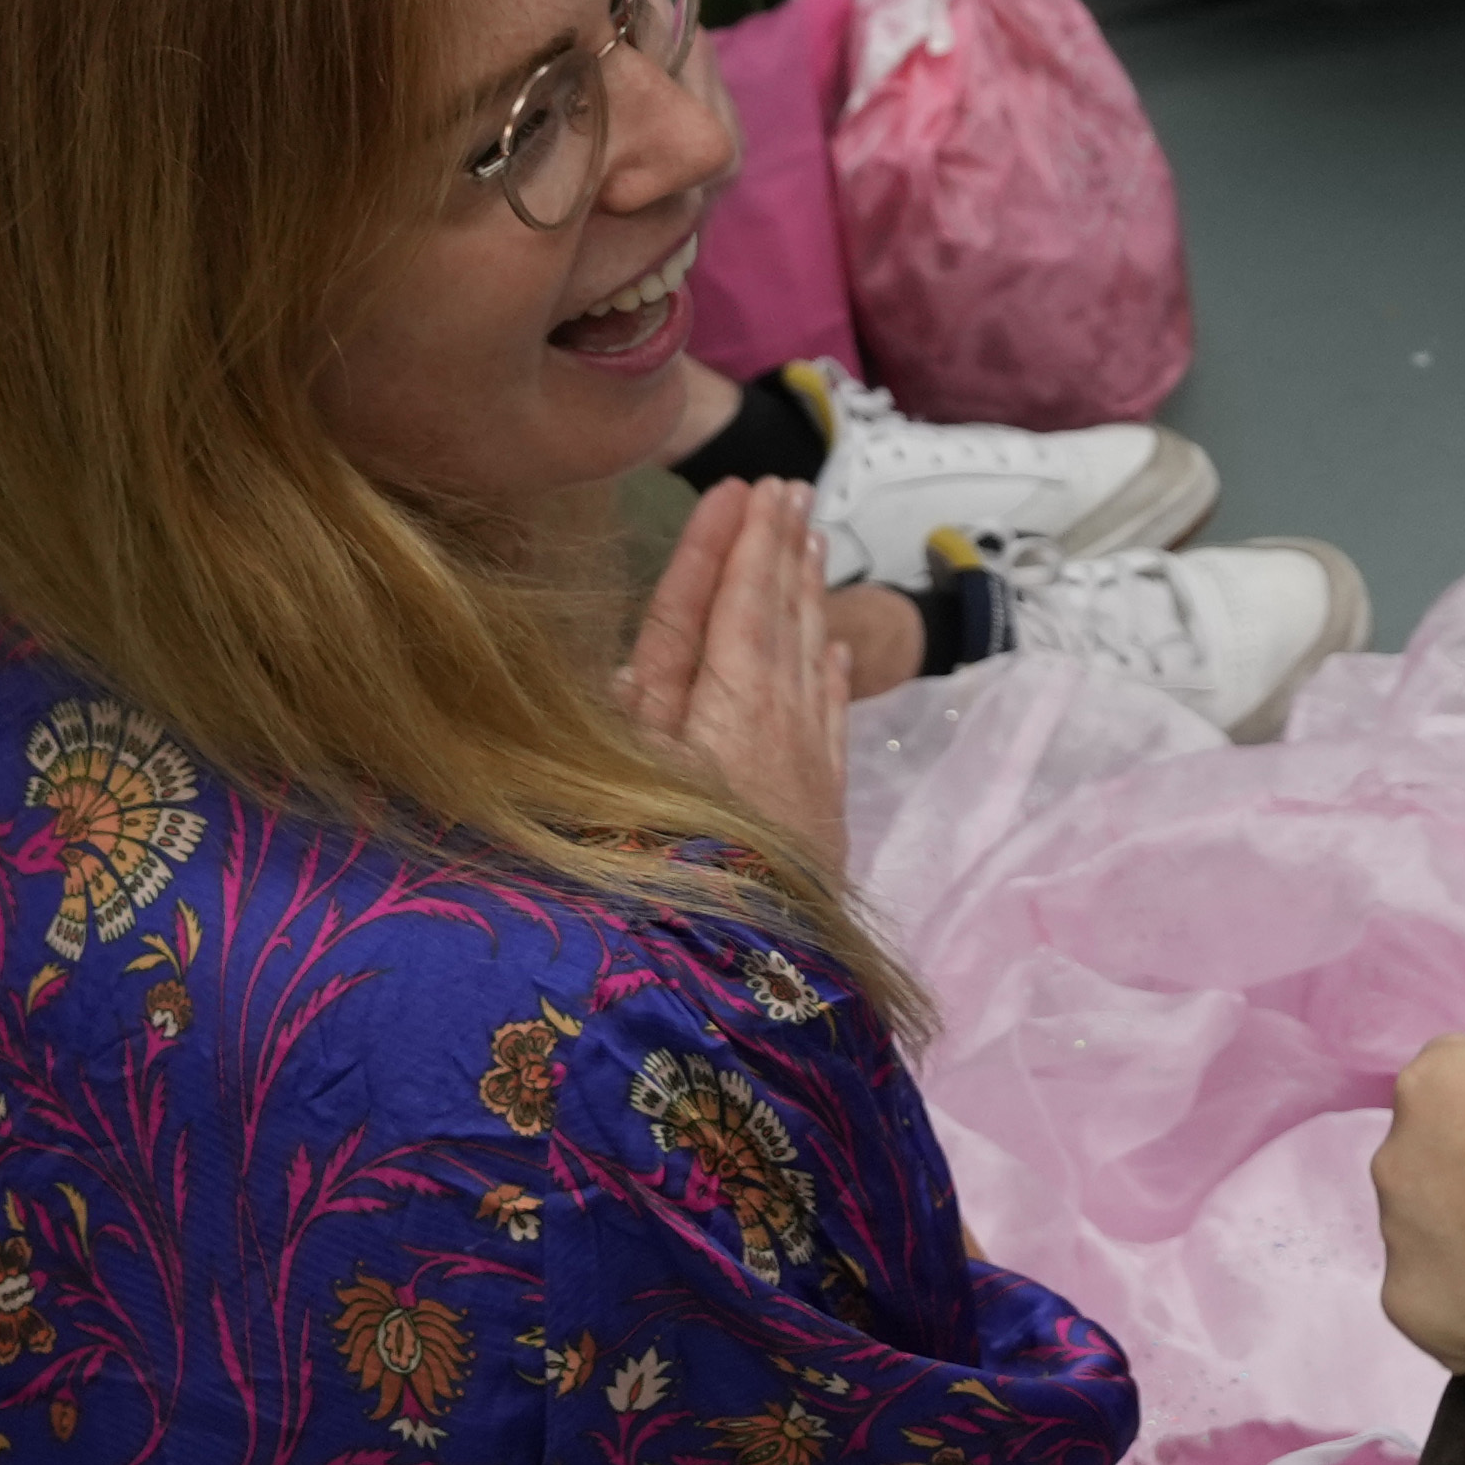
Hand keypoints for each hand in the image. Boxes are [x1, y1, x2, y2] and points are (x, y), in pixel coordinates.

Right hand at [614, 478, 854, 884]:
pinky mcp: (822, 799)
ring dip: (808, 594)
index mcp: (720, 703)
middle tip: (791, 489)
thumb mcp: (630, 785)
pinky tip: (834, 649)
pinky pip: (831, 714)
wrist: (756, 974)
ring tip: (812, 539)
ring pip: (808, 654)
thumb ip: (633, 716)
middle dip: (778, 551)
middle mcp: (769, 718)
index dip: (733, 550)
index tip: (745, 490)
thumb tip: (636, 661)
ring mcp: (803, 756)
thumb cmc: (677, 868)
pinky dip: (831, 674)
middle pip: (774, 618)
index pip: (726, 606)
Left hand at [1376, 993, 1464, 1384]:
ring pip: (1420, 1226)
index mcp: (1431, 1083)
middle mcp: (1394, 1154)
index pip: (1447, 1083)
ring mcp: (1395, 1236)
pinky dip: (1461, 1295)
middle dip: (1464, 1169)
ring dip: (1457, 1233)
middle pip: (1422, 1154)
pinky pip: (1427, 1291)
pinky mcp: (1405, 1305)